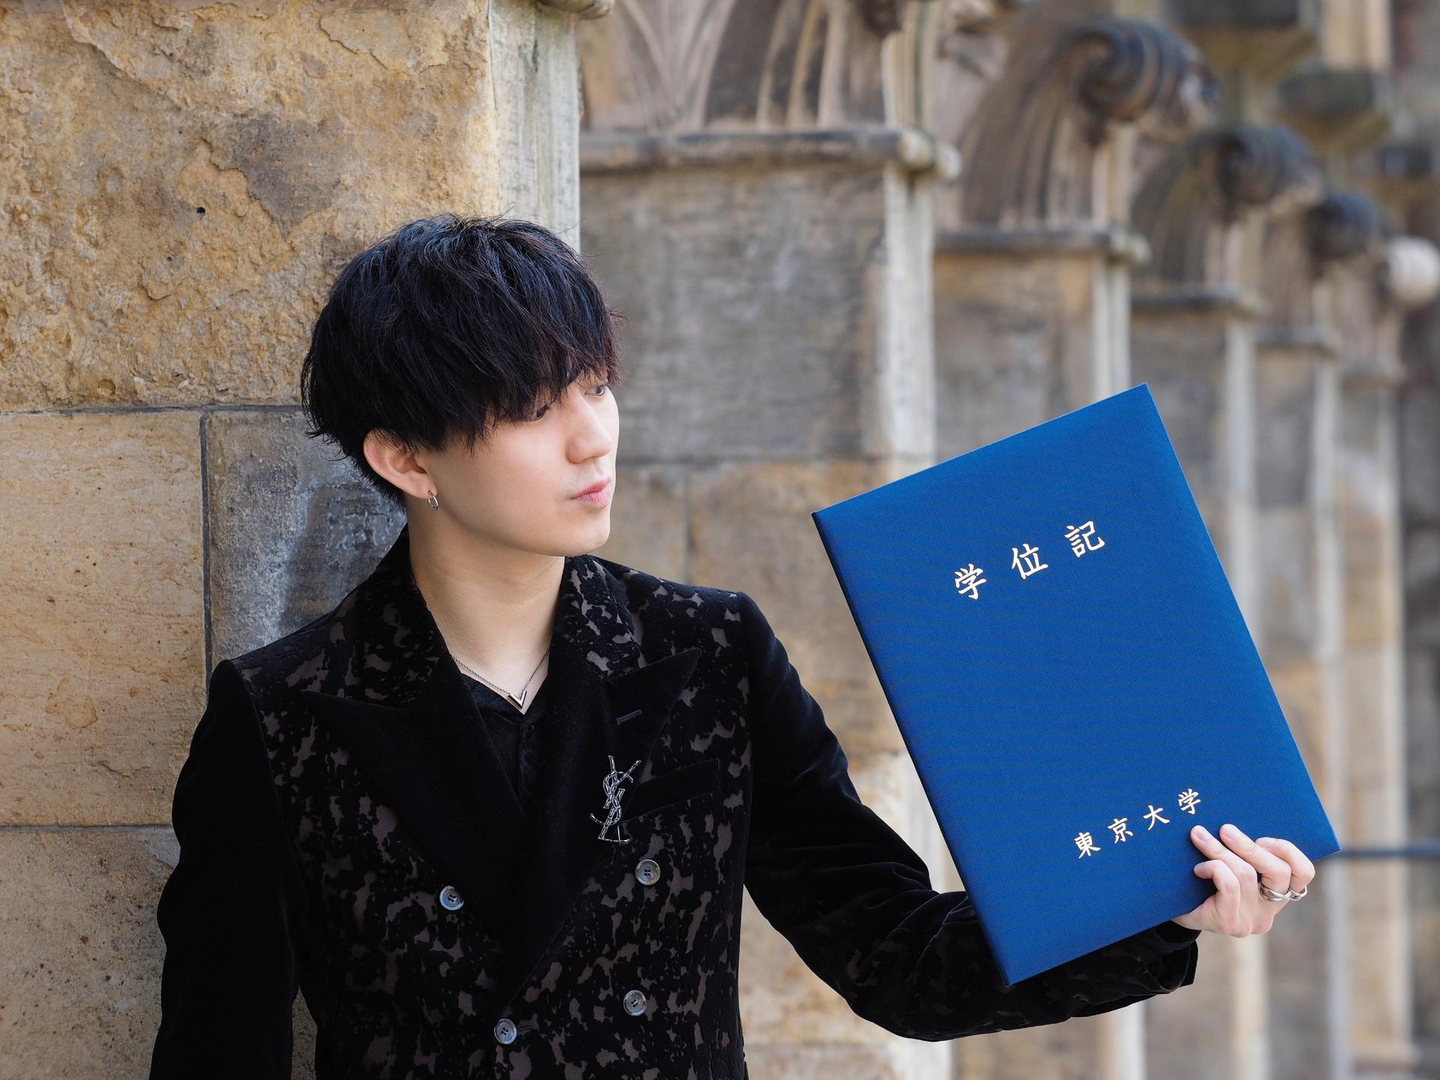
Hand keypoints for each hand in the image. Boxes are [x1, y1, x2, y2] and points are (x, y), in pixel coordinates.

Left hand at [1168, 823, 1315, 936]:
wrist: (1171, 907)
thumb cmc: (1200, 877)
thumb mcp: (1228, 860)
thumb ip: (1242, 849)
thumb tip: (1236, 820)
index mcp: (1276, 894)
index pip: (1303, 873)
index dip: (1288, 851)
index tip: (1262, 837)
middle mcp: (1269, 911)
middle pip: (1279, 872)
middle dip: (1250, 846)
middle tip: (1225, 829)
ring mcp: (1251, 920)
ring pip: (1246, 875)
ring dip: (1219, 850)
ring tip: (1199, 836)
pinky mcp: (1230, 923)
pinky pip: (1229, 885)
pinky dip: (1213, 868)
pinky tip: (1198, 869)